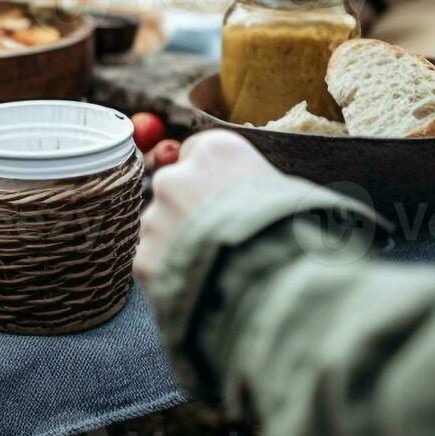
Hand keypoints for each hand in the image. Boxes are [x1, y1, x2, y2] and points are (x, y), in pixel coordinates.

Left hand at [135, 131, 306, 287]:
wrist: (273, 282)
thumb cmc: (290, 233)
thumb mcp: (282, 192)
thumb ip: (249, 186)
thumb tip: (248, 197)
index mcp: (214, 152)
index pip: (197, 153)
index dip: (211, 179)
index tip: (224, 198)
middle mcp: (176, 177)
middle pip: (174, 190)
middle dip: (189, 211)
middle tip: (219, 236)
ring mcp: (155, 217)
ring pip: (161, 227)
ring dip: (178, 242)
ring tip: (213, 265)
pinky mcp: (144, 257)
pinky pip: (155, 262)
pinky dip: (170, 274)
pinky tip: (199, 283)